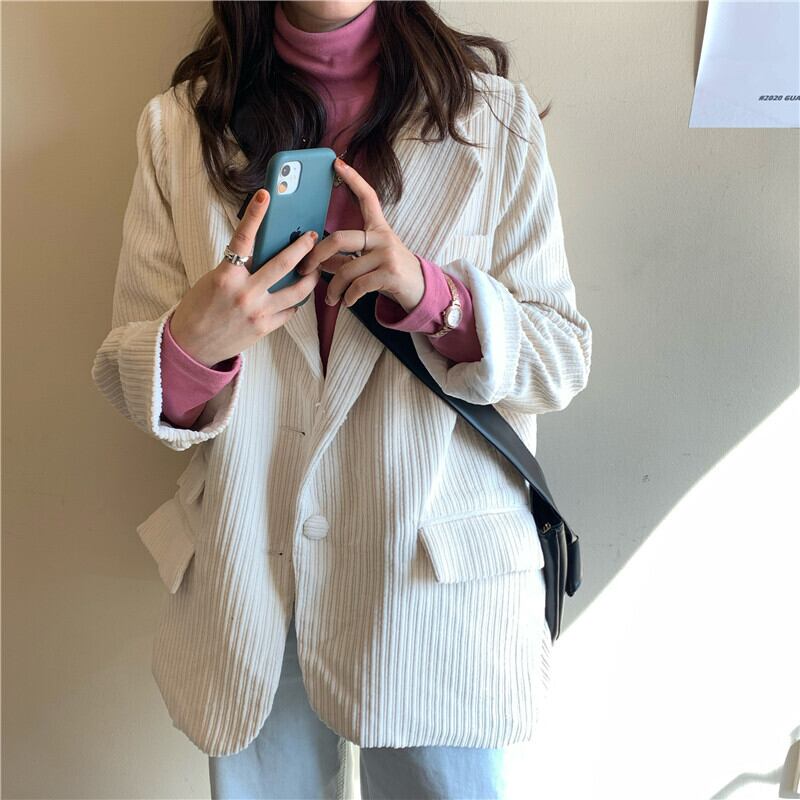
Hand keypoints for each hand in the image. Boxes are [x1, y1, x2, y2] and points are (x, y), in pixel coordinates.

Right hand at [168, 189, 321, 366]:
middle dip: (302, 247)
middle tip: (312, 237)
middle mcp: (245, 293)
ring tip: (313, 268)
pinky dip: (295, 301)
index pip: (243, 238)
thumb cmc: (199, 308)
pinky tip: (297, 294)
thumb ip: (238, 267)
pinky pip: (290, 311)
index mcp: (226, 276)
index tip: (266, 195)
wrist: (191, 345)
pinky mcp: (265, 328)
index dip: (255, 214)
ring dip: (309, 277)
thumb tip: (264, 251)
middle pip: (284, 264)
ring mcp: (258, 312)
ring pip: (296, 290)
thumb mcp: (214, 280)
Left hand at [297, 158, 424, 311]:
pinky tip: (347, 302)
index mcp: (378, 228)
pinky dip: (348, 297)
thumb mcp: (368, 261)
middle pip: (339, 238)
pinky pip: (358, 285)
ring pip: (346, 270)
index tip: (337, 163)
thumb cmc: (390, 274)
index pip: (367, 197)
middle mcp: (383, 237)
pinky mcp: (390, 274)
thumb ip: (343, 258)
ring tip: (331, 299)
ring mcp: (387, 254)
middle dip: (316, 256)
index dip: (353, 179)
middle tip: (304, 268)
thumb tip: (315, 260)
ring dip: (333, 289)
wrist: (421, 291)